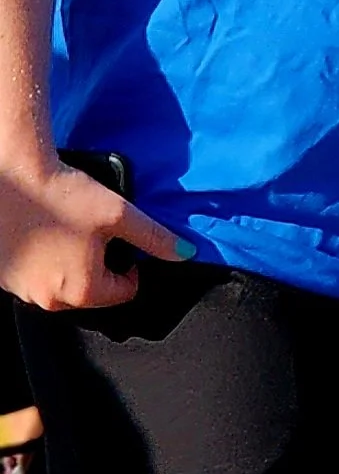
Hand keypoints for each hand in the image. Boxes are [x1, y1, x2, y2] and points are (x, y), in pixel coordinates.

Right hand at [0, 154, 189, 312]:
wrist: (14, 173)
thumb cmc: (64, 195)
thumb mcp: (119, 214)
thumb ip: (155, 238)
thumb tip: (186, 253)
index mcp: (83, 292)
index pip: (124, 291)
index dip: (130, 266)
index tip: (121, 242)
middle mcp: (50, 300)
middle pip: (91, 293)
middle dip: (98, 268)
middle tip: (92, 234)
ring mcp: (22, 291)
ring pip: (61, 286)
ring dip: (69, 266)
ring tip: (66, 231)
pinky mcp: (3, 277)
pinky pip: (33, 279)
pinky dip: (42, 263)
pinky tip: (43, 235)